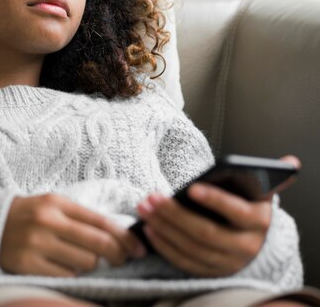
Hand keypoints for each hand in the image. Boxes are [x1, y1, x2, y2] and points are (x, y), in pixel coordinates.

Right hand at [0, 193, 145, 276]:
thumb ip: (81, 217)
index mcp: (56, 203)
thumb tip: (119, 236)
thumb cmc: (28, 215)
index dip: (125, 237)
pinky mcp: (27, 266)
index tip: (138, 248)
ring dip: (91, 266)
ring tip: (84, 260)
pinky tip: (65, 268)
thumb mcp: (52, 206)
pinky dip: (71, 275)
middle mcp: (47, 221)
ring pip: (85, 264)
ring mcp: (36, 244)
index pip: (101, 221)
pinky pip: (65, 277)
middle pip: (98, 244)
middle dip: (117, 254)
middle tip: (123, 259)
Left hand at [136, 155, 300, 276]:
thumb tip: (290, 161)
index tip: (191, 187)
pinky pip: (184, 262)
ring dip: (164, 227)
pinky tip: (149, 229)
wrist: (254, 241)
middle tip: (151, 197)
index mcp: (259, 222)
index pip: (236, 212)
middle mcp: (245, 246)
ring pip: (191, 247)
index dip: (215, 200)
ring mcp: (227, 263)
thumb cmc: (248, 207)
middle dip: (175, 213)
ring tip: (145, 208)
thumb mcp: (260, 193)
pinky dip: (164, 246)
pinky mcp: (210, 272)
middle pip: (205, 232)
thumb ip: (270, 175)